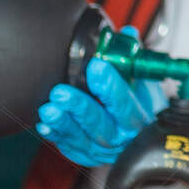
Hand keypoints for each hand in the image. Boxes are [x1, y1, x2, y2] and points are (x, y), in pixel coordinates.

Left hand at [35, 27, 165, 166]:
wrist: (139, 135)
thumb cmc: (139, 104)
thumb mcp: (143, 82)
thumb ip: (132, 59)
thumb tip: (127, 33)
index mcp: (138, 117)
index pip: (125, 102)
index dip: (110, 85)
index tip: (96, 66)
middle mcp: (122, 137)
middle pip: (100, 124)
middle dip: (80, 108)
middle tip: (60, 92)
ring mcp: (103, 149)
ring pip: (82, 138)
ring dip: (63, 123)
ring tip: (48, 108)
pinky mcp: (85, 155)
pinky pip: (69, 146)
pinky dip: (56, 135)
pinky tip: (45, 124)